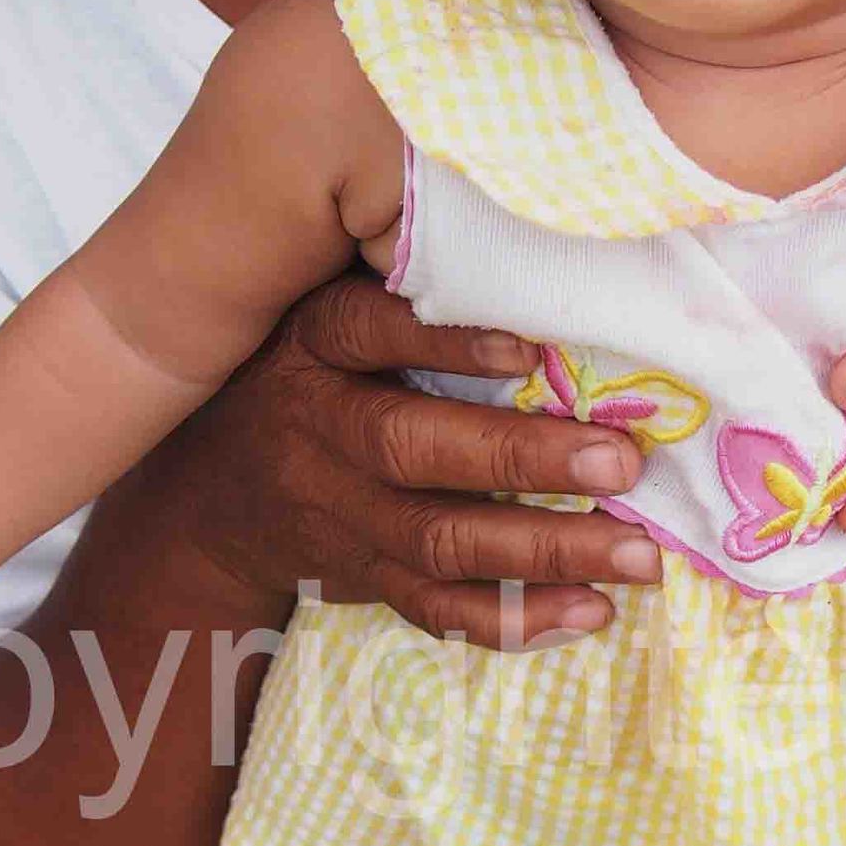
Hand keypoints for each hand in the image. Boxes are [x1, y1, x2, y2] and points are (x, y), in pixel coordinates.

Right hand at [147, 265, 665, 653]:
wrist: (206, 496)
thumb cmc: (303, 369)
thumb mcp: (318, 305)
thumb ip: (401, 276)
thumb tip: (536, 227)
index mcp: (310, 343)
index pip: (362, 328)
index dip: (442, 338)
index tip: (530, 345)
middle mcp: (316, 428)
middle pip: (411, 448)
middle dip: (522, 458)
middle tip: (623, 461)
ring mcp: (334, 512)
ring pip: (436, 539)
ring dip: (544, 549)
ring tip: (639, 554)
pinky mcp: (358, 574)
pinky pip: (434, 606)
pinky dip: (513, 618)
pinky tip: (591, 611)